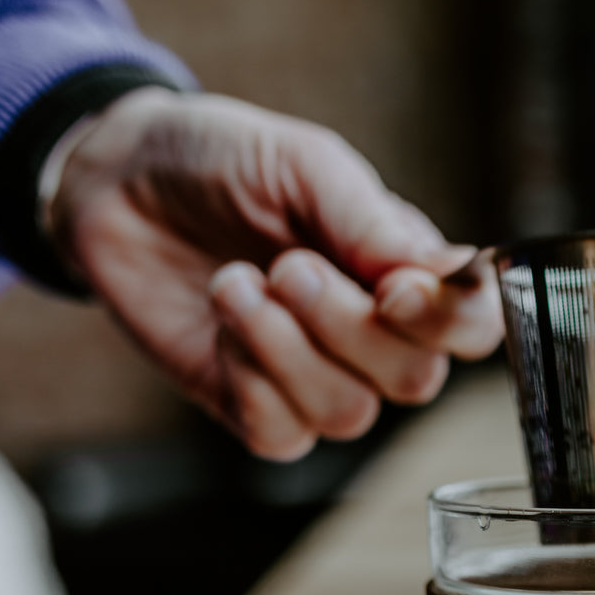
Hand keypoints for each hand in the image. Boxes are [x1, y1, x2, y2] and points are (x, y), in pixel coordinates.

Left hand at [49, 87, 502, 459]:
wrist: (121, 181)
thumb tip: (440, 273)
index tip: (395, 288)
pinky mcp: (251, 406)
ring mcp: (313, 378)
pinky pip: (280, 433)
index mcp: (405, 272)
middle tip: (289, 265)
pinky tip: (224, 315)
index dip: (448, 322)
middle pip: (415, 381)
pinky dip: (247, 373)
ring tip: (239, 280)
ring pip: (347, 414)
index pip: (473, 328)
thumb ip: (372, 220)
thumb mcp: (302, 164)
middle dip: (348, 327)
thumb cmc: (223, 162)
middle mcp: (372, 335)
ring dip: (285, 347)